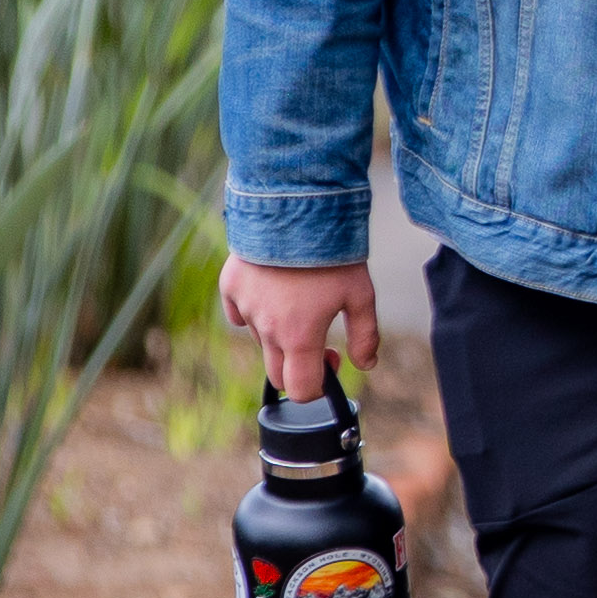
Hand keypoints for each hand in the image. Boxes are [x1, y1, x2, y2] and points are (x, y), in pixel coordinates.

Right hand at [221, 257, 377, 402]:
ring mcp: (244, 308)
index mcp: (299, 336)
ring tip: (301, 300)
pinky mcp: (230, 287)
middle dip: (298, 366)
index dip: (318, 386)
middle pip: (276, 373)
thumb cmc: (333, 252)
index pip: (301, 390)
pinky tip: (274, 290)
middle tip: (318, 338)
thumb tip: (366, 364)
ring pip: (261, 340)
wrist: (296, 207)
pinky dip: (255, 311)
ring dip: (280, 334)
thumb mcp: (361, 294)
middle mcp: (267, 329)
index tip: (330, 361)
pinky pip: (239, 313)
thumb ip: (365, 335)